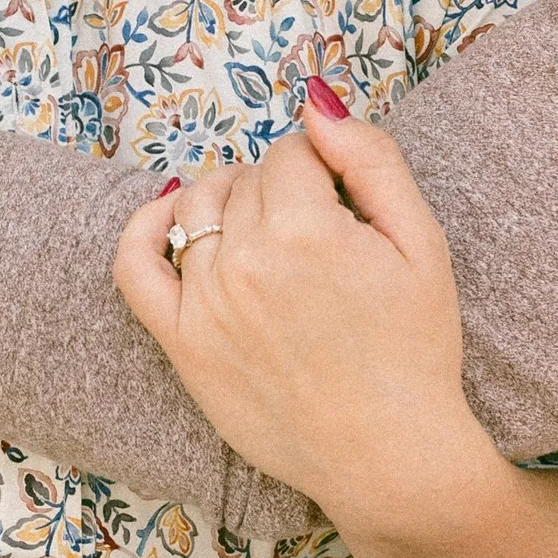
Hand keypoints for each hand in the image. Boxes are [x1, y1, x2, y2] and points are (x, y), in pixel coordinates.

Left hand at [112, 85, 505, 539]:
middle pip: (248, 179)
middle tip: (321, 234)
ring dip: (231, 203)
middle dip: (284, 189)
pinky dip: (145, 228)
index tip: (345, 202)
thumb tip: (317, 102)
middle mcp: (245, 263)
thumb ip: (372, 160)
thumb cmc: (415, 349)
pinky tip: (170, 215)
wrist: (388, 454)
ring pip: (200, 209)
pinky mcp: (182, 344)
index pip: (291, 152)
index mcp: (306, 231)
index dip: (323, 167)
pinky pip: (135, 264)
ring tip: (269, 232)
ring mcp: (206, 304)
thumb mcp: (421, 243)